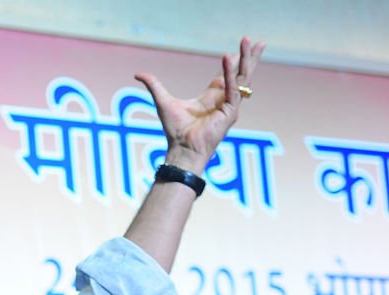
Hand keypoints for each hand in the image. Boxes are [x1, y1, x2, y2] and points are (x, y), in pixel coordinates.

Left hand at [134, 36, 265, 173]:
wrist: (181, 148)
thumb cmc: (175, 130)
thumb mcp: (163, 101)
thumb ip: (154, 86)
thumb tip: (138, 74)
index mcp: (211, 98)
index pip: (227, 75)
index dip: (233, 61)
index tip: (240, 48)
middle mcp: (223, 100)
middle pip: (241, 74)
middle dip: (249, 57)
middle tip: (259, 41)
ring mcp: (230, 106)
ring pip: (243, 78)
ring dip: (246, 59)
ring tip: (248, 42)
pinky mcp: (230, 112)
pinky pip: (233, 89)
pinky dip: (230, 74)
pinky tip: (227, 59)